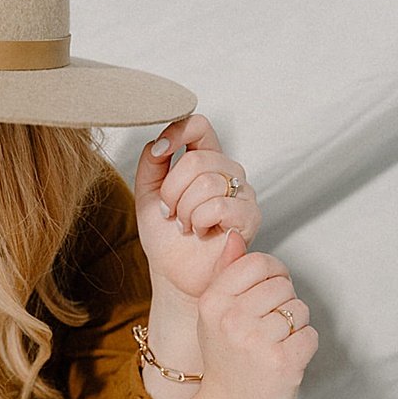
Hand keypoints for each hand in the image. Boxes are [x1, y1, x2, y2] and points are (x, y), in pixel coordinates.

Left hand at [134, 113, 259, 311]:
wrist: (174, 272)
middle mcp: (228, 171)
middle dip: (171, 190)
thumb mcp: (147, 194)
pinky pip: (219, 205)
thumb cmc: (164, 234)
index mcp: (204, 161)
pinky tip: (199, 230)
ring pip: (207, 182)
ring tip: (184, 224)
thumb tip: (159, 142)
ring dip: (183, 208)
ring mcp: (243, 192)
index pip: (199, 126)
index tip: (160, 151)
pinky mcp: (250, 216)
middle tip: (169, 211)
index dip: (177, 132)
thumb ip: (152, 164)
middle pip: (196, 160)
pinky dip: (198, 220)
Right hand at [188, 248, 315, 398]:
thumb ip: (226, 273)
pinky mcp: (282, 362)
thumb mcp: (214, 312)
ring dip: (295, 326)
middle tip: (266, 326)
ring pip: (299, 310)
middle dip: (283, 302)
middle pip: (283, 286)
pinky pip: (310, 335)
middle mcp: (231, 319)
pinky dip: (303, 345)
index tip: (267, 290)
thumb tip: (234, 237)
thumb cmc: (225, 356)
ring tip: (273, 342)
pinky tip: (283, 356)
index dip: (272, 273)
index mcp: (212, 302)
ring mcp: (256, 342)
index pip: (258, 263)